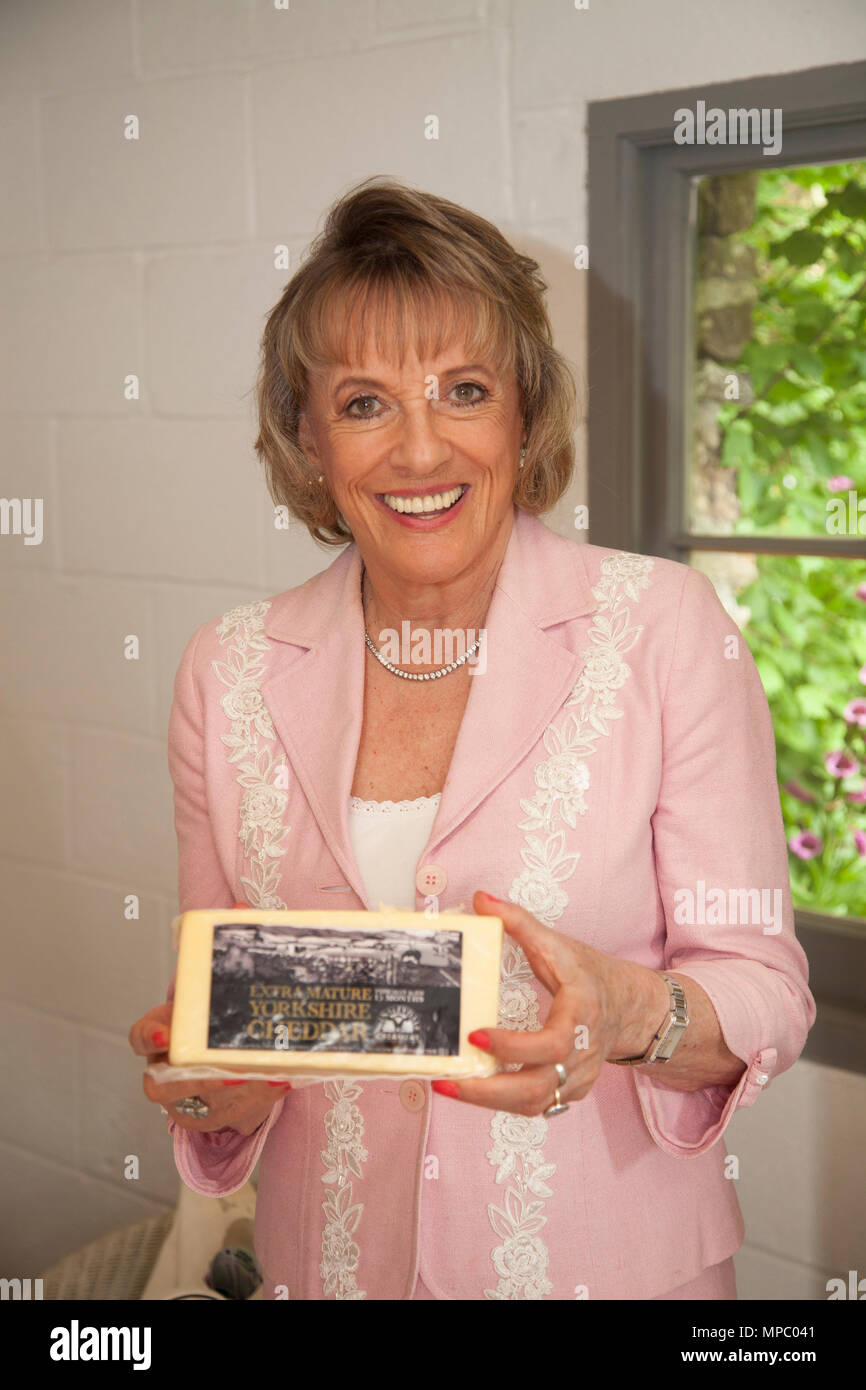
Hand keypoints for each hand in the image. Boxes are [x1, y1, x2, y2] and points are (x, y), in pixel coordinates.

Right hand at [129, 1003, 291, 1134]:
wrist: (208, 1053)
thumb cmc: (200, 1025)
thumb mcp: (194, 1004)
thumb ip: (201, 992)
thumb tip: (222, 957)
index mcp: (152, 1041)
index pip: (141, 1037)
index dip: (151, 1038)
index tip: (165, 1036)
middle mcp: (161, 1077)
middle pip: (169, 1087)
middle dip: (205, 1081)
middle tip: (235, 1073)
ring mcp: (183, 1103)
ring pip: (207, 1106)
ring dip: (242, 1093)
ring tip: (269, 1075)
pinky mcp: (209, 1118)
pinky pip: (234, 1114)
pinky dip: (261, 1098)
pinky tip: (280, 1081)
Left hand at [431, 891, 666, 1116]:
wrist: (629, 1007)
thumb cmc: (591, 974)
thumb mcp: (558, 944)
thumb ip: (519, 922)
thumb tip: (481, 899)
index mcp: (580, 1016)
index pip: (550, 1045)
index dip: (513, 1047)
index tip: (475, 1034)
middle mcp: (581, 1054)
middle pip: (538, 1089)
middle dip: (489, 1091)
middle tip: (447, 1082)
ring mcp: (577, 1078)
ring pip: (534, 1105)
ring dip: (489, 1102)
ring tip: (450, 1088)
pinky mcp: (570, 1091)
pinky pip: (536, 1105)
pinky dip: (503, 1102)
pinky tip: (473, 1090)